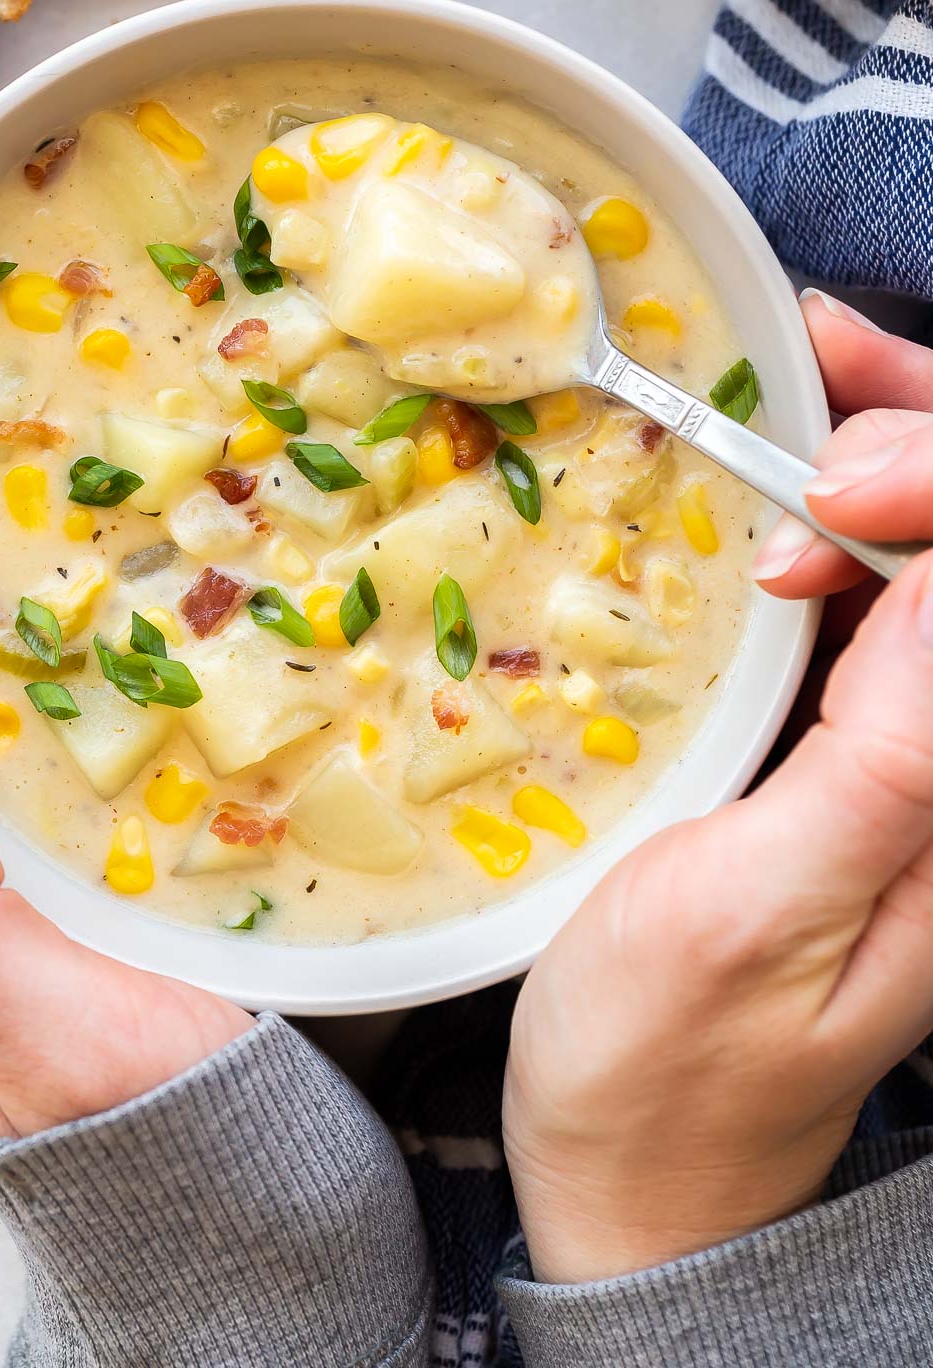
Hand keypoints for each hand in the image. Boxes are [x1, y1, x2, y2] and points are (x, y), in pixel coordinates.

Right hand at [503, 295, 932, 1283]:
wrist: (633, 1161)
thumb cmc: (668, 1056)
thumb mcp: (756, 911)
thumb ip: (886, 753)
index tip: (820, 492)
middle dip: (918, 444)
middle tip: (801, 403)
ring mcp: (916, 755)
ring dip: (889, 447)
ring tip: (799, 376)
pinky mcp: (860, 747)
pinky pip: (884, 595)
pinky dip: (847, 506)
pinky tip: (788, 455)